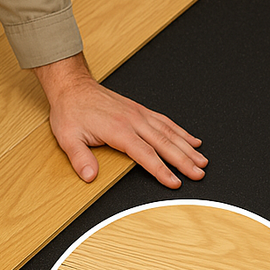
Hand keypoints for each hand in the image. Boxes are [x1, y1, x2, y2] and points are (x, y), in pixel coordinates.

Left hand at [33, 53, 206, 188]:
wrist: (73, 87)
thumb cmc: (71, 111)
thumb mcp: (67, 137)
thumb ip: (80, 158)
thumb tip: (89, 176)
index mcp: (118, 130)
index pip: (145, 154)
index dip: (161, 170)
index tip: (175, 182)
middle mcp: (132, 121)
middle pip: (164, 143)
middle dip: (184, 161)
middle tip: (199, 174)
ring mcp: (138, 114)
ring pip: (169, 132)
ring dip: (187, 147)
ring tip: (202, 160)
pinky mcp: (139, 110)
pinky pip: (164, 121)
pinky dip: (180, 131)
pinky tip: (191, 139)